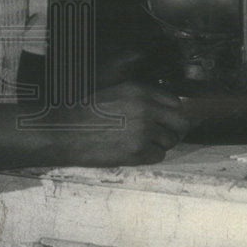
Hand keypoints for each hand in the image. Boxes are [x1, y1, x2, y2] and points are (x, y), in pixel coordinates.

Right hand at [58, 81, 188, 167]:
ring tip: (139, 143)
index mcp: (139, 90)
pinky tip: (132, 151)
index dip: (172, 113)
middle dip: (175, 130)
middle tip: (164, 136)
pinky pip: (158, 156)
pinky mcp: (137, 151)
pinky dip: (149, 156)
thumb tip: (165, 110)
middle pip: (181, 122)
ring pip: (170, 141)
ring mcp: (143, 131)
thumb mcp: (115, 93)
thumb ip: (141, 98)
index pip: (175, 102)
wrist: (65, 131)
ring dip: (159, 144)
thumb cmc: (86, 113)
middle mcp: (145, 108)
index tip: (167, 120)